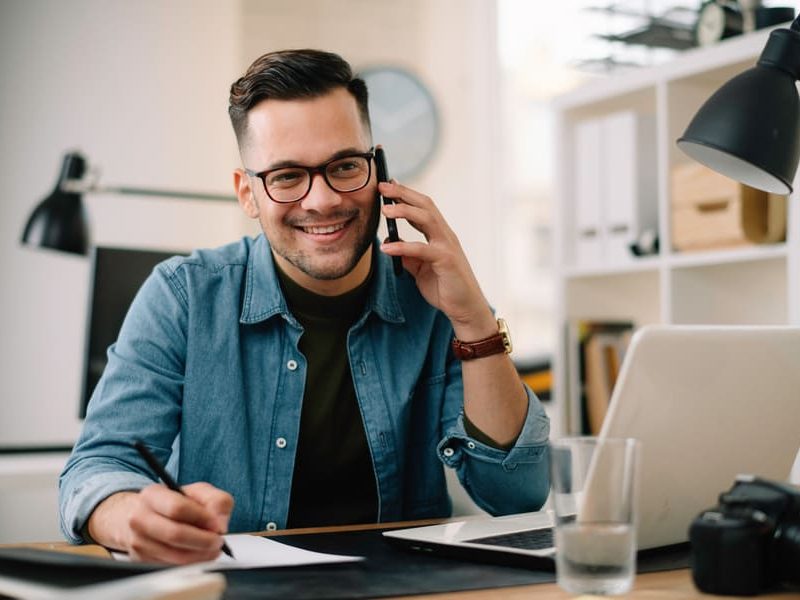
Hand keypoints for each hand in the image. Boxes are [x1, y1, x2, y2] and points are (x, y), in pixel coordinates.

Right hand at [88, 483, 233, 563]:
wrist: (141, 514)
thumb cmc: (173, 502)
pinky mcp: (141, 559)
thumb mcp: (197, 492)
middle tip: (218, 541)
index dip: (202, 518)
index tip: (218, 525)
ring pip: (174, 555)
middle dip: (203, 541)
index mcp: (152, 495)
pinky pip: (171, 565)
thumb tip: (220, 525)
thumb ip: (216, 501)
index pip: (177, 508)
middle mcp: (140, 518)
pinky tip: (199, 554)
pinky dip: (191, 562)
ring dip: (200, 555)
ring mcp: (138, 541)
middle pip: (175, 534)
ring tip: (212, 549)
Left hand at [378, 181, 495, 338]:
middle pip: (425, 206)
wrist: (465, 309)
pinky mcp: (447, 261)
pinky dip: (403, 247)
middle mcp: (445, 236)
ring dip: (404, 211)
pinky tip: (387, 248)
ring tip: (384, 210)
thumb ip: (408, 254)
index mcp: (440, 235)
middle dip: (403, 193)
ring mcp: (448, 246)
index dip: (406, 194)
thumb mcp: (420, 269)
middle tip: (382, 186)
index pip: (423, 207)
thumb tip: (389, 241)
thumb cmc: (445, 288)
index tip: (387, 185)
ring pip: (427, 219)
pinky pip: (422, 249)